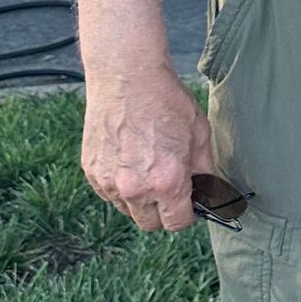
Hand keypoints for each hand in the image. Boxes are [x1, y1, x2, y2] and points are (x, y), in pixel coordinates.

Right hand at [80, 62, 214, 232]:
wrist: (127, 77)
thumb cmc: (166, 101)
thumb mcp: (200, 134)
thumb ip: (205, 171)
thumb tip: (209, 192)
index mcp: (167, 182)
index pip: (176, 223)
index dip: (186, 215)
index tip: (189, 203)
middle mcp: (135, 189)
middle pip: (150, 224)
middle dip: (163, 212)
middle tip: (171, 189)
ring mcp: (108, 182)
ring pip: (127, 211)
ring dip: (140, 201)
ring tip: (149, 170)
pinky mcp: (91, 172)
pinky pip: (108, 194)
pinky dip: (120, 187)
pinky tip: (130, 161)